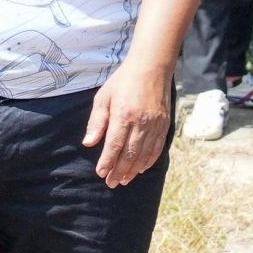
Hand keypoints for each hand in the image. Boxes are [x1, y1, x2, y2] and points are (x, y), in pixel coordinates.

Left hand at [84, 58, 172, 187]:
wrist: (151, 69)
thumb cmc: (122, 82)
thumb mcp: (103, 98)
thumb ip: (97, 122)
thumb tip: (88, 143)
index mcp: (123, 115)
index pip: (114, 145)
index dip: (107, 162)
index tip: (101, 173)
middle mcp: (141, 123)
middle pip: (130, 154)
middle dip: (119, 171)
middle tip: (111, 183)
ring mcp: (155, 125)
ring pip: (144, 155)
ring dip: (133, 170)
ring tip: (124, 180)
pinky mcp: (165, 125)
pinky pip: (157, 148)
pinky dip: (148, 161)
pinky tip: (140, 169)